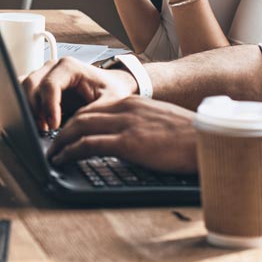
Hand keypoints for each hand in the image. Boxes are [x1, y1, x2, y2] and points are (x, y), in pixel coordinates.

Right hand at [22, 56, 136, 131]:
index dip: (48, 107)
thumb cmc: (111, 91)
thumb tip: (74, 128)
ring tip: (41, 128)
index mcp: (69, 67)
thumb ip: (92, 113)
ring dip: (27, 108)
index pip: (49, 85)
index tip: (53, 126)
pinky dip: (24, 107)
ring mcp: (43, 74)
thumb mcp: (110, 102)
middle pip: (30, 84)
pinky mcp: (39, 85)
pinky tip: (36, 122)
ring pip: (23, 88)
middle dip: (34, 109)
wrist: (111, 87)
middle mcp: (52, 67)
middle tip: (44, 130)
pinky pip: (23, 92)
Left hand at [49, 97, 198, 173]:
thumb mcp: (162, 123)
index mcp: (134, 102)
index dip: (76, 120)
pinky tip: (63, 159)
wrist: (209, 141)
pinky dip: (70, 151)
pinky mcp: (128, 142)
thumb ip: (142, 125)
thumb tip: (133, 139)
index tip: (67, 131)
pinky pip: (89, 145)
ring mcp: (126, 124)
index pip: (95, 107)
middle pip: (82, 114)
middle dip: (63, 129)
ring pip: (79, 127)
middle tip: (53, 142)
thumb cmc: (192, 137)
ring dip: (61, 141)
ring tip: (52, 153)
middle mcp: (126, 108)